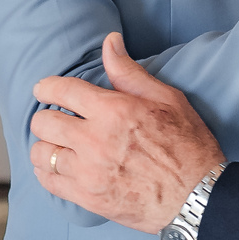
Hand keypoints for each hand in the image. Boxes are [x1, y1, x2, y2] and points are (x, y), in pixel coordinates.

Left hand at [30, 33, 222, 231]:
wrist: (197, 196)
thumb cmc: (188, 146)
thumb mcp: (167, 99)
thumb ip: (130, 72)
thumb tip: (110, 41)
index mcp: (113, 111)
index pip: (62, 91)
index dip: (47, 88)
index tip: (44, 90)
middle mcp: (95, 140)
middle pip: (43, 122)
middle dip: (47, 117)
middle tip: (57, 120)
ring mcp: (89, 171)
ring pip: (41, 153)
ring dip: (47, 146)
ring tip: (59, 146)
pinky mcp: (88, 197)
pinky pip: (48, 182)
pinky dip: (47, 172)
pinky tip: (58, 168)